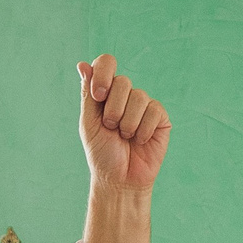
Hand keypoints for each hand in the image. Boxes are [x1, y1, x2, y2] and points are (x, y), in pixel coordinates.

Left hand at [78, 54, 169, 194]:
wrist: (120, 179)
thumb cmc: (102, 153)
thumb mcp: (89, 123)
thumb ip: (88, 94)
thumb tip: (82, 64)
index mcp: (105, 93)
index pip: (106, 63)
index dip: (104, 74)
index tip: (98, 96)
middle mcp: (125, 95)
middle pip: (122, 81)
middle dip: (113, 109)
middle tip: (111, 128)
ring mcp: (144, 105)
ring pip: (138, 96)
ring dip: (127, 123)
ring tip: (125, 137)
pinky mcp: (159, 116)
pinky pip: (153, 111)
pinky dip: (142, 130)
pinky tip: (139, 141)